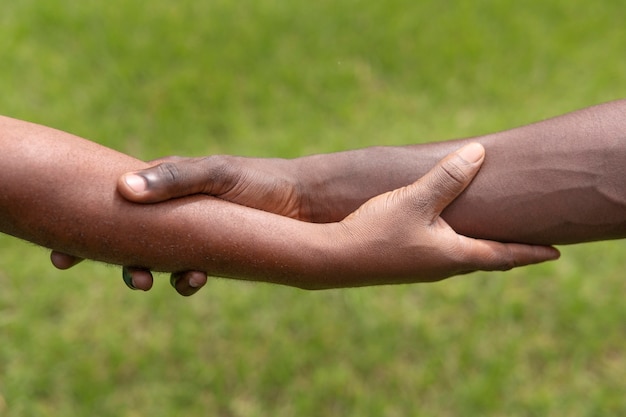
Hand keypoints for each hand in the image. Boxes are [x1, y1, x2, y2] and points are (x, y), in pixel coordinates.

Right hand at [113, 155, 303, 294]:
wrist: (303, 203)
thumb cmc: (258, 181)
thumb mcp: (217, 174)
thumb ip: (175, 179)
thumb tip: (124, 189)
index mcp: (168, 182)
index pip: (122, 201)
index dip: (96, 225)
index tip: (76, 255)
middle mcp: (176, 209)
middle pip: (135, 236)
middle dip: (125, 260)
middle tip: (137, 278)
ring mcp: (193, 233)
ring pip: (160, 258)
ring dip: (156, 273)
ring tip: (160, 280)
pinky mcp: (213, 254)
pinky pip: (189, 271)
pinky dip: (187, 278)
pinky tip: (197, 277)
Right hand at [314, 143, 558, 286]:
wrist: (333, 259)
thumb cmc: (377, 231)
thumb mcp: (416, 200)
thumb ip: (447, 177)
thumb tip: (478, 153)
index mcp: (454, 255)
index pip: (504, 255)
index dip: (531, 252)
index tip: (556, 253)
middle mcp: (442, 267)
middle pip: (485, 259)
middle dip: (509, 251)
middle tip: (528, 243)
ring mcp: (421, 268)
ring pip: (462, 256)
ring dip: (482, 248)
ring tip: (492, 237)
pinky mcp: (402, 263)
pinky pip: (440, 253)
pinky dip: (456, 243)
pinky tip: (445, 232)